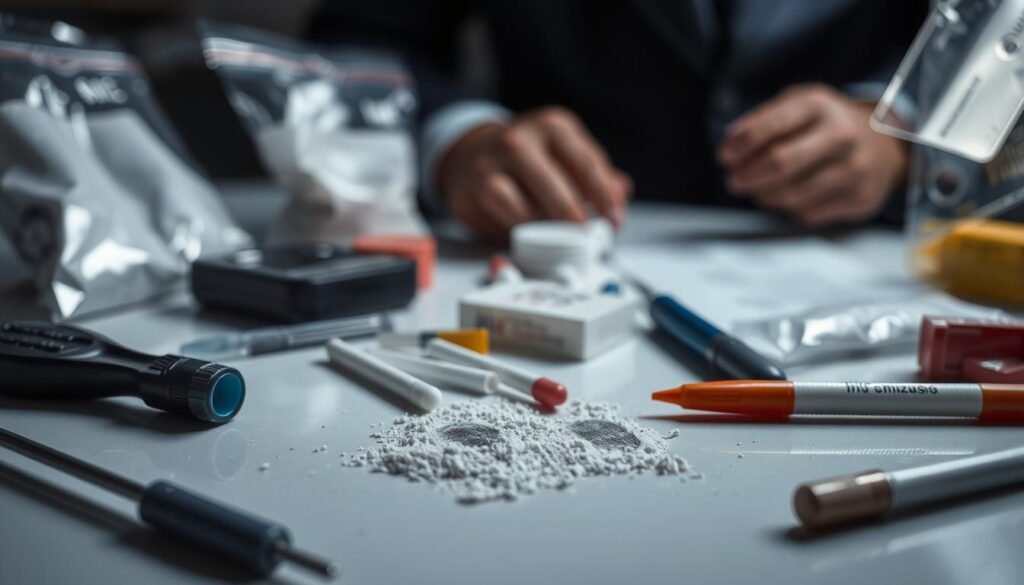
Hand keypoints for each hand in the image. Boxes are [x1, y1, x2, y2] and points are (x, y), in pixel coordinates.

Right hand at [438, 106, 631, 240]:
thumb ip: (595, 172)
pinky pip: (509, 223)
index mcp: (552, 126)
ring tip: (562, 239)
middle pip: (561, 192)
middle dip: (580, 222)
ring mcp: (493, 165)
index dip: (605, 197)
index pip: (587, 164)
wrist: (469, 153)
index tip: (615, 220)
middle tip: (590, 238)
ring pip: (532, 212)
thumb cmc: (527, 158)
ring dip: (552, 233)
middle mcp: (520, 140)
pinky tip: (533, 234)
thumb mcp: (563, 153)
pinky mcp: (477, 192)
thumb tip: (621, 192)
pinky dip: (527, 234)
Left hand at [718, 85, 907, 226]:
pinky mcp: (860, 198)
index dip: (741, 144)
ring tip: (756, 190)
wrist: (884, 145)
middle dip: (748, 175)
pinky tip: (784, 198)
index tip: (724, 156)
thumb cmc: (828, 125)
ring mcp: (855, 168)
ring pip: (791, 194)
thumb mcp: (799, 105)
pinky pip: (807, 213)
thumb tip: (730, 143)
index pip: (771, 125)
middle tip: (734, 181)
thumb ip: (763, 119)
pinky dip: (787, 209)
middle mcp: (842, 134)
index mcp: (820, 106)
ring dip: (763, 195)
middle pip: (780, 163)